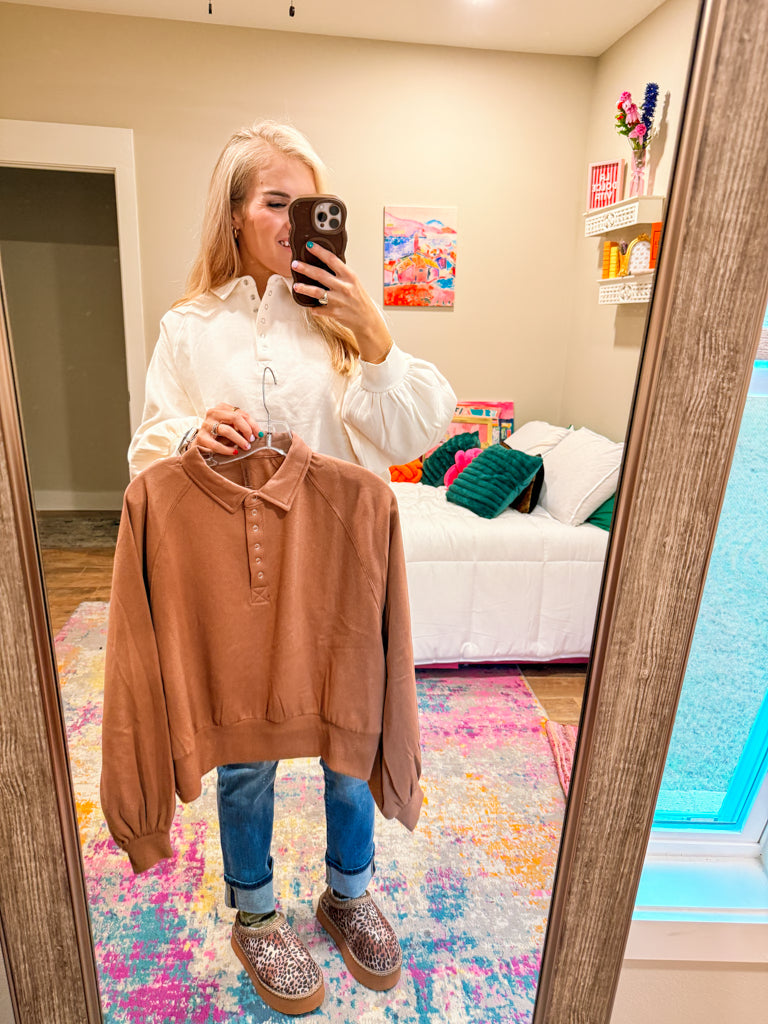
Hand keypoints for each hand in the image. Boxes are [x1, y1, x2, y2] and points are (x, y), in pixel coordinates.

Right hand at [193, 404, 260, 456]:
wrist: (201, 440)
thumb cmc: (219, 431)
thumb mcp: (230, 424)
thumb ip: (241, 424)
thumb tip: (257, 432)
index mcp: (221, 407)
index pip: (241, 413)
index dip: (252, 424)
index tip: (259, 433)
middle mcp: (213, 413)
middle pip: (234, 418)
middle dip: (246, 429)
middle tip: (251, 439)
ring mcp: (206, 424)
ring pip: (227, 430)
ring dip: (239, 440)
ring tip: (246, 446)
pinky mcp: (201, 437)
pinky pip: (216, 444)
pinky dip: (227, 449)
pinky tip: (234, 452)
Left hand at [291, 243, 392, 362]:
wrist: (367, 319)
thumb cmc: (360, 299)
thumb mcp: (354, 282)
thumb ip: (341, 274)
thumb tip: (324, 263)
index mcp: (349, 276)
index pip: (332, 260)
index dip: (319, 251)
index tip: (310, 246)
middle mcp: (344, 287)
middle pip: (320, 275)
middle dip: (306, 268)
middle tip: (295, 264)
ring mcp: (338, 300)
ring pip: (317, 292)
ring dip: (304, 288)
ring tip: (296, 286)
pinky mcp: (334, 312)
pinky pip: (318, 309)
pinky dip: (313, 308)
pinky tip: (309, 306)